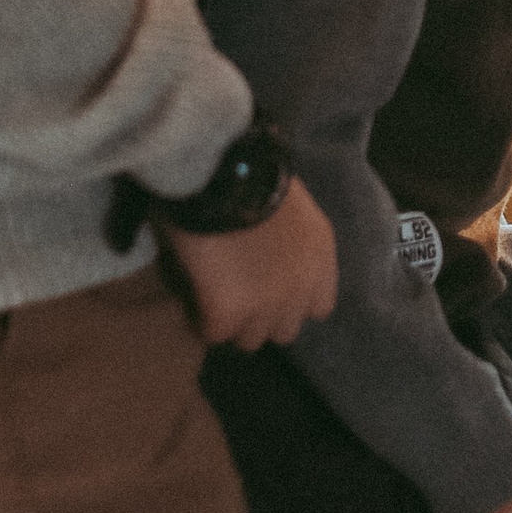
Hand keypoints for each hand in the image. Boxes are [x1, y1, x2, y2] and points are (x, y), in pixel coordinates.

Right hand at [165, 177, 336, 347]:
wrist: (228, 173)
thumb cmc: (256, 173)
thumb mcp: (294, 207)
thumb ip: (292, 239)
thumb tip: (269, 251)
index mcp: (320, 257)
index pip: (318, 307)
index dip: (291, 301)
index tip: (268, 287)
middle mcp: (301, 287)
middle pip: (284, 330)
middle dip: (262, 316)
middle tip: (235, 293)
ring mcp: (268, 304)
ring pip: (250, 339)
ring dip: (232, 323)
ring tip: (210, 298)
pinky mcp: (230, 312)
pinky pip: (214, 334)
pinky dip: (200, 320)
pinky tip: (191, 300)